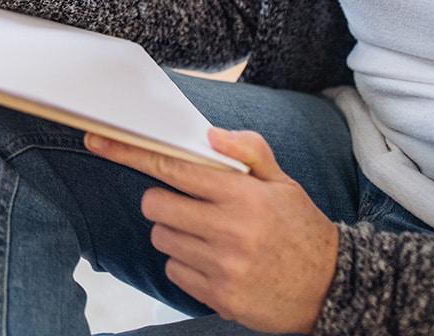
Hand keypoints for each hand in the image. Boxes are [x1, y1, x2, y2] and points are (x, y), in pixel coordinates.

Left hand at [85, 128, 337, 333]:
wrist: (335, 289)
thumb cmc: (300, 229)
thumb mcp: (283, 183)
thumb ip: (248, 152)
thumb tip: (210, 135)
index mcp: (243, 195)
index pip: (173, 168)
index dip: (132, 153)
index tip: (99, 141)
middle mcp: (231, 230)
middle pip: (154, 204)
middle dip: (164, 202)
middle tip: (189, 207)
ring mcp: (223, 267)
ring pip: (161, 238)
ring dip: (175, 234)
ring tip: (210, 238)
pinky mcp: (220, 297)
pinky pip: (173, 270)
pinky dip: (185, 265)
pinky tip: (215, 264)